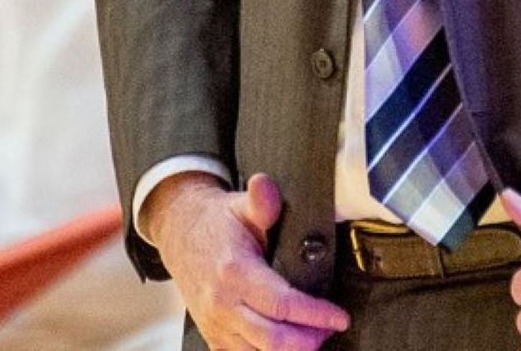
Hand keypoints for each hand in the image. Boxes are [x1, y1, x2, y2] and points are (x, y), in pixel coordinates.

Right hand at [145, 172, 348, 350]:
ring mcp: (215, 323)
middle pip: (273, 340)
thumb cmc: (217, 222)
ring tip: (313, 335)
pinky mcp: (212, 335)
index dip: (315, 314)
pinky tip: (288, 342)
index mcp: (234, 272)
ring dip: (292, 349)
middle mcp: (222, 304)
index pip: (282, 304)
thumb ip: (261, 201)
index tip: (339, 316)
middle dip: (309, 339)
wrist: (180, 234)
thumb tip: (265, 185)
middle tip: (329, 328)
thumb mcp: (240, 205)